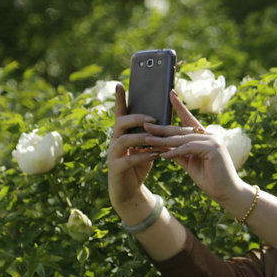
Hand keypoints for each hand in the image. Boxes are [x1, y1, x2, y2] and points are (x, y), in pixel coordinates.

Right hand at [107, 83, 158, 210]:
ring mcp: (113, 155)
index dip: (119, 100)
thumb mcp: (146, 148)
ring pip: (123, 140)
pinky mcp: (116, 169)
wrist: (130, 191)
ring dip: (141, 138)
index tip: (120, 85)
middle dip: (136, 118)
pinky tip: (155, 155)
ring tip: (155, 138)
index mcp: (122, 134)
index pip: (120, 113)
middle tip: (152, 119)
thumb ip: (150, 135)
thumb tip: (164, 120)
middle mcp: (114, 142)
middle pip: (120, 123)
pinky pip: (128, 159)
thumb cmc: (139, 166)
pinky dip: (143, 156)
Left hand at [142, 91, 245, 204]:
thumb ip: (178, 153)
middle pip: (181, 130)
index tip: (170, 93)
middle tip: (145, 125)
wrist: (227, 193)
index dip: (179, 106)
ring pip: (183, 139)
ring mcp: (213, 140)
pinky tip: (162, 155)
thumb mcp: (190, 164)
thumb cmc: (210, 179)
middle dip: (162, 128)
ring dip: (164, 141)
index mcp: (205, 137)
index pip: (189, 119)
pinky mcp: (213, 148)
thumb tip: (162, 147)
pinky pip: (188, 148)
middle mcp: (210, 135)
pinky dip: (175, 152)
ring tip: (148, 140)